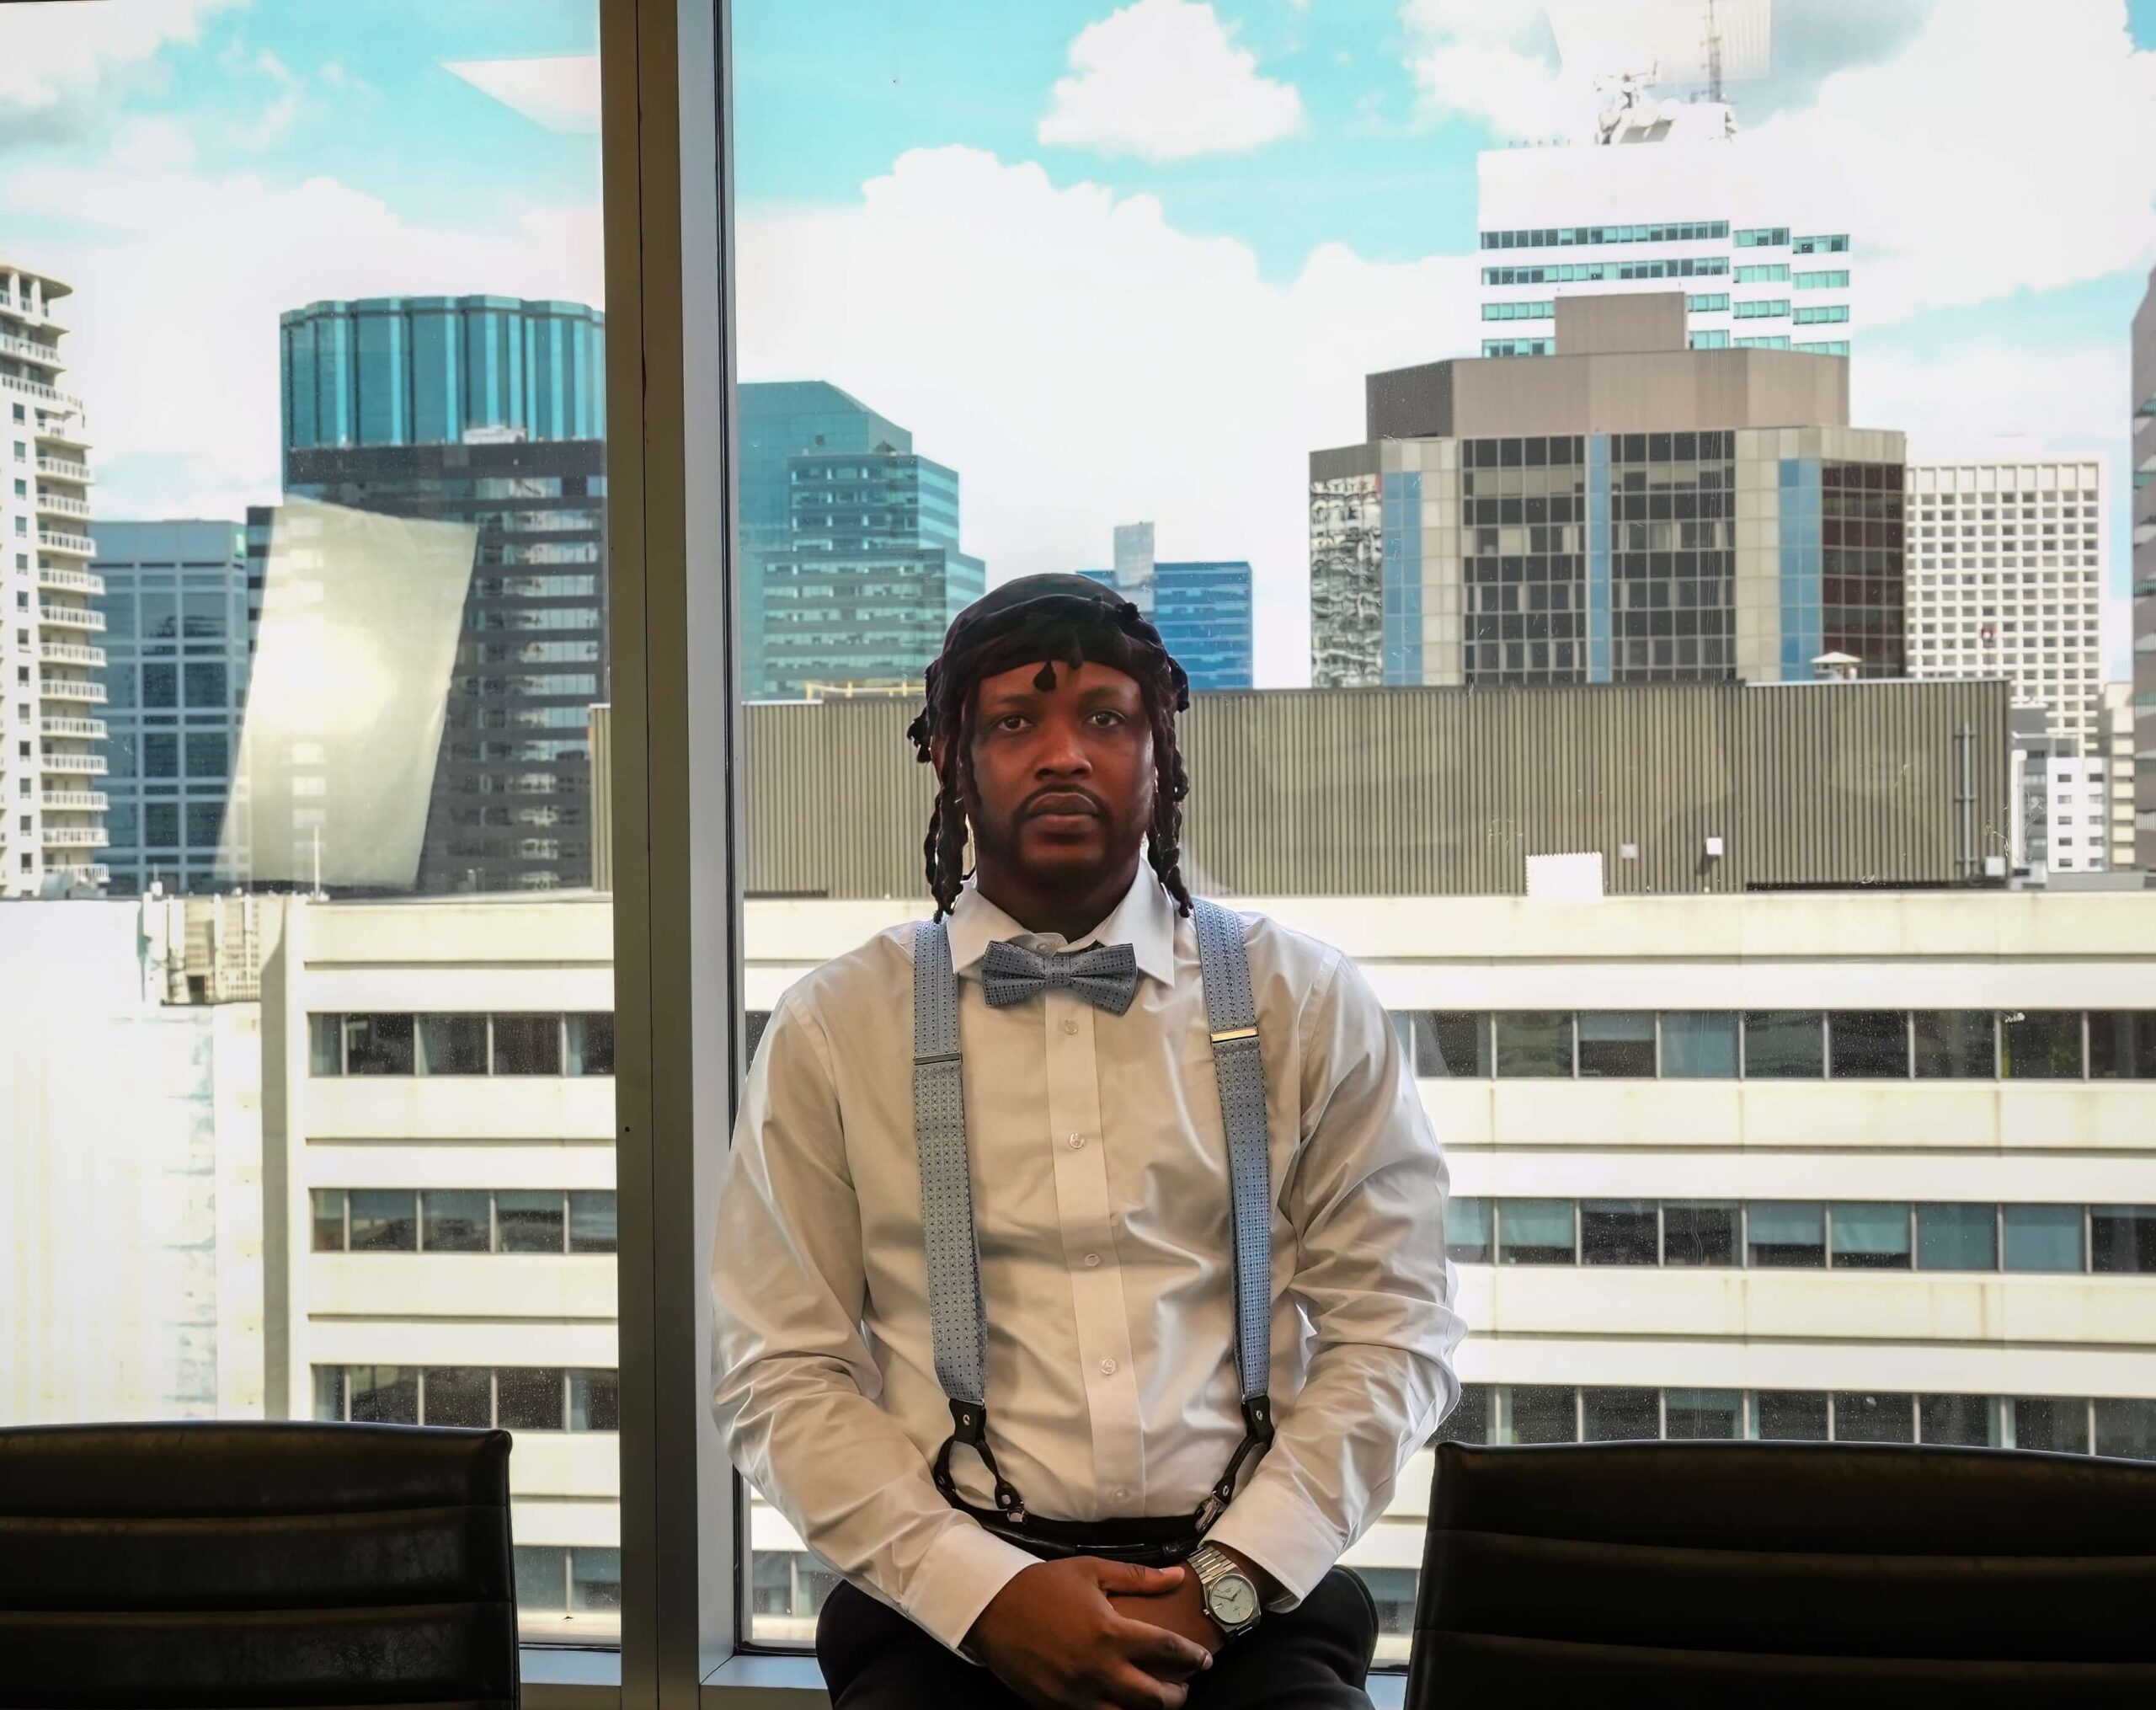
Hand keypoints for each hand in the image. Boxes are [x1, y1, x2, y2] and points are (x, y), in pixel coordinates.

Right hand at [965, 1557, 1214, 1708]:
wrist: (991, 1609)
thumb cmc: (1043, 1585)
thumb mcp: (1091, 1571)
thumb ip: (1138, 1577)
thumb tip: (1177, 1575)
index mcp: (1110, 1632)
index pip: (1167, 1650)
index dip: (1193, 1657)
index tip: (1205, 1660)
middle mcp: (1099, 1669)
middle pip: (1155, 1697)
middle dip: (1177, 1696)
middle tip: (1183, 1688)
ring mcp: (1078, 1694)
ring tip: (1153, 1702)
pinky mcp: (1058, 1708)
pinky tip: (1119, 1706)